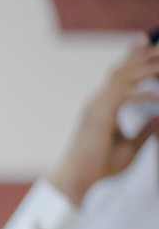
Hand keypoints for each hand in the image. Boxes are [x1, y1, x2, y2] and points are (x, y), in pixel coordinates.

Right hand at [47, 39, 158, 206]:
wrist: (77, 181)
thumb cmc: (98, 167)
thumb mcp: (129, 147)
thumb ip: (143, 132)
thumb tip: (157, 120)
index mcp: (102, 106)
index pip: (119, 75)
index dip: (135, 58)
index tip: (153, 47)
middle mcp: (97, 101)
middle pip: (122, 69)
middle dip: (145, 56)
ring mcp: (96, 106)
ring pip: (124, 76)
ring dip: (147, 68)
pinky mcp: (99, 115)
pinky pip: (126, 95)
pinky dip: (145, 94)